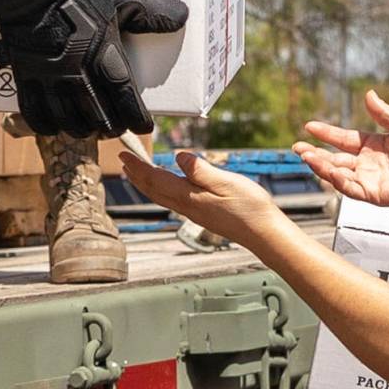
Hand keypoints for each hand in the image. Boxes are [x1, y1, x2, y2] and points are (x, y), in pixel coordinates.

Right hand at [0, 0, 187, 136]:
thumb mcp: (119, 0)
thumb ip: (152, 14)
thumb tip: (183, 15)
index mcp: (104, 56)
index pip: (127, 101)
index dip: (138, 119)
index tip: (145, 127)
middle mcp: (77, 75)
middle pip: (100, 121)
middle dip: (112, 127)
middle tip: (117, 125)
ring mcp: (50, 80)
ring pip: (70, 125)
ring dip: (84, 130)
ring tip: (90, 127)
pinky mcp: (27, 79)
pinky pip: (38, 118)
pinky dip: (50, 127)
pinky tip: (58, 124)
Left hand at [119, 151, 284, 249]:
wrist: (264, 233)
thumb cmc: (249, 208)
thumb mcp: (226, 182)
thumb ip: (200, 170)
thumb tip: (178, 156)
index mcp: (189, 196)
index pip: (155, 178)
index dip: (137, 166)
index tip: (124, 154)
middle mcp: (187, 206)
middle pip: (152, 190)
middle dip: (136, 174)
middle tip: (124, 160)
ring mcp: (194, 212)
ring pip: (161, 196)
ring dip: (146, 183)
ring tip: (137, 173)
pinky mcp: (202, 214)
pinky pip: (172, 200)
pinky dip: (161, 190)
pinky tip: (167, 187)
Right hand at [293, 90, 388, 211]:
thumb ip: (383, 113)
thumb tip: (369, 94)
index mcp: (372, 145)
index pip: (343, 138)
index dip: (326, 133)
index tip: (309, 126)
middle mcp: (366, 163)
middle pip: (334, 158)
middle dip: (314, 153)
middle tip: (297, 148)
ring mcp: (367, 179)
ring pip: (337, 173)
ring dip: (320, 166)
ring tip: (306, 157)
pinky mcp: (372, 194)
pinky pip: (349, 187)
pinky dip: (337, 180)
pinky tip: (327, 170)